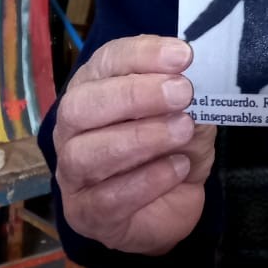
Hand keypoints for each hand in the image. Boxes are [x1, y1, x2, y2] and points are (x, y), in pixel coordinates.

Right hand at [52, 35, 216, 255]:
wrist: (171, 207)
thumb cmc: (172, 150)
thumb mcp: (190, 116)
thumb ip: (189, 99)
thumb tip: (194, 81)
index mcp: (95, 89)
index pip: (106, 62)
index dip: (142, 55)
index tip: (183, 56)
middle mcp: (73, 127)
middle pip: (81, 105)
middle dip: (133, 95)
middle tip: (181, 93)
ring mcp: (72, 172)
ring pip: (86, 152)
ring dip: (140, 138)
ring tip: (182, 131)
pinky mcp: (84, 212)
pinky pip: (106, 197)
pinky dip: (146, 181)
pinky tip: (177, 168)